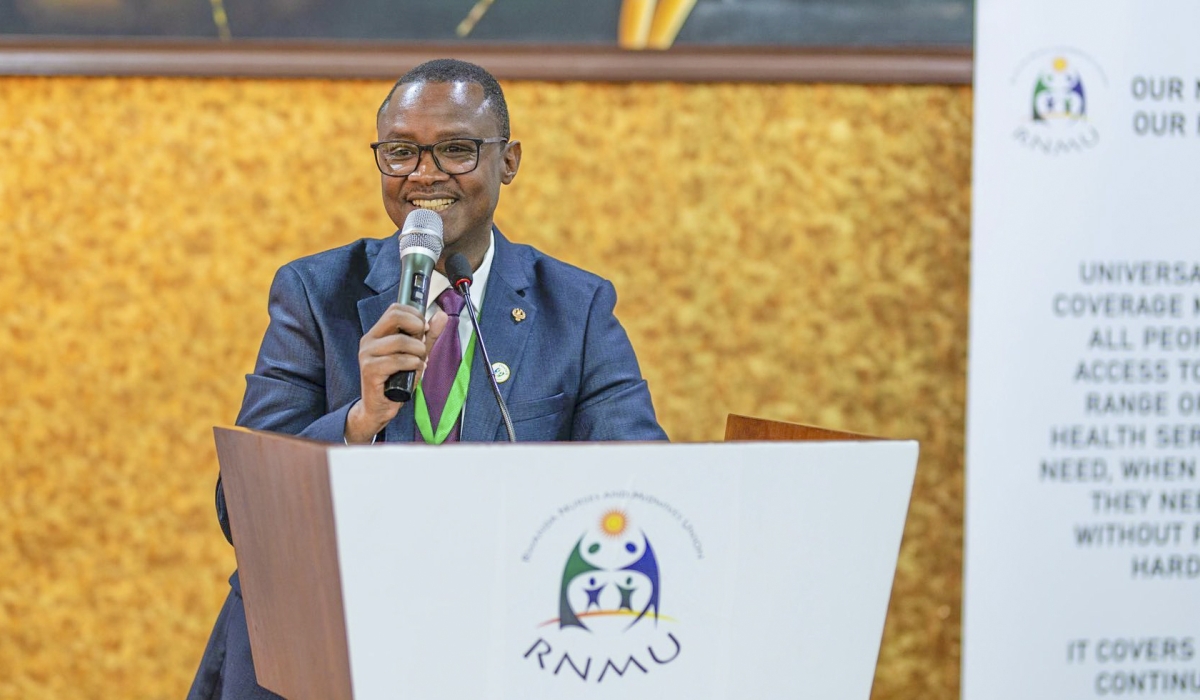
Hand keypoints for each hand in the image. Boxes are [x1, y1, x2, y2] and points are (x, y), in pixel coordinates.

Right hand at [345, 303, 447, 442]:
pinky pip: (397, 360)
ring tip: (420, 362)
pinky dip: (413, 364)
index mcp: (377, 333)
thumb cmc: (397, 381)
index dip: (415, 314)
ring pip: (400, 341)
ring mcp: (367, 355)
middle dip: (417, 327)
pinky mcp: (369, 370)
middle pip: (395, 317)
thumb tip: (441, 315)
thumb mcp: (416, 354)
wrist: (380, 408)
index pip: (395, 308)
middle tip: (422, 343)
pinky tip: (415, 370)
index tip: (424, 328)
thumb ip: (428, 336)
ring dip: (418, 351)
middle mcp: (368, 341)